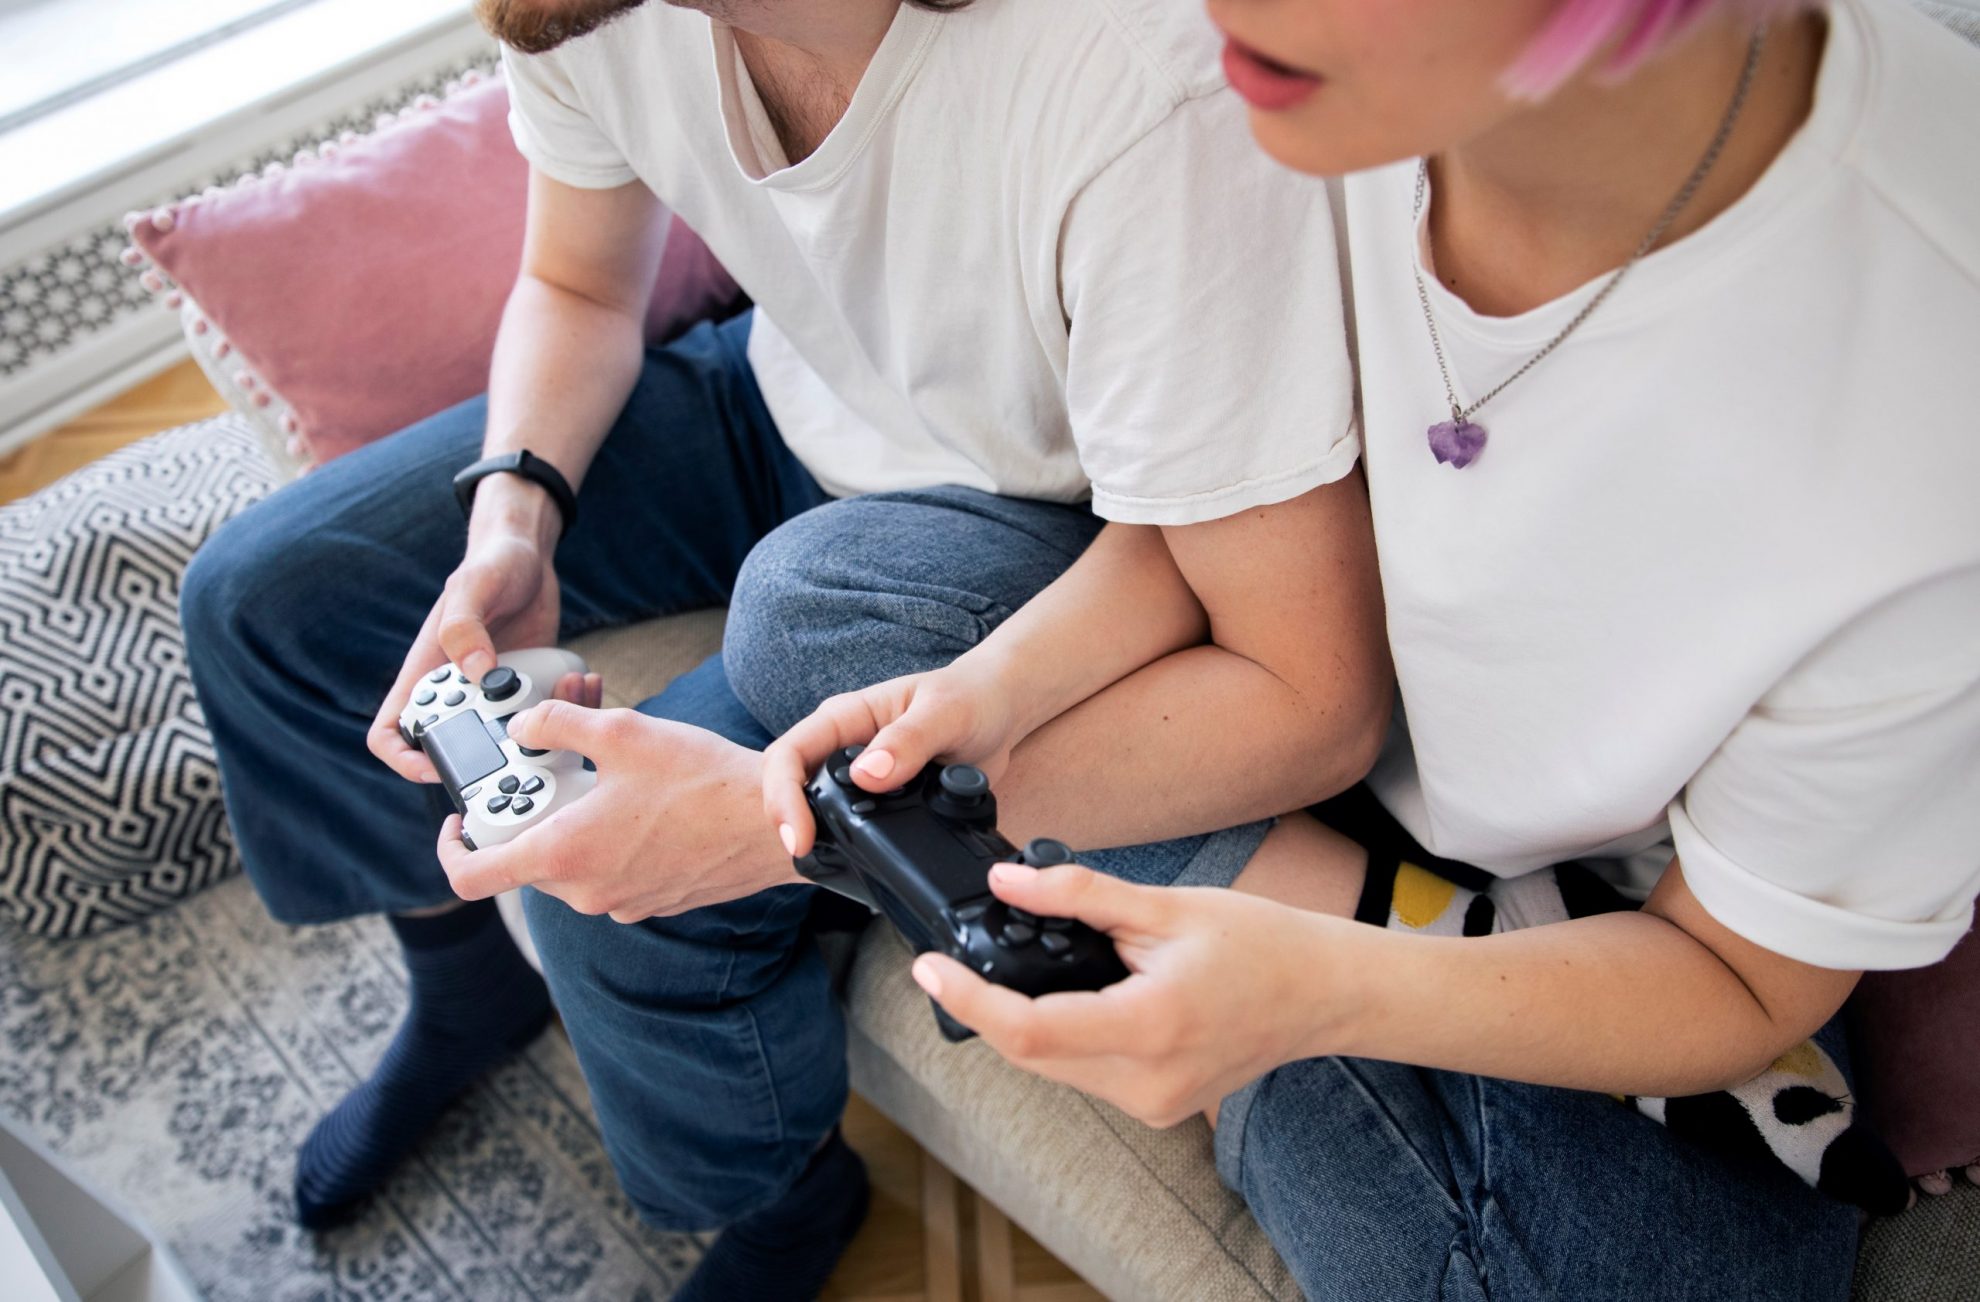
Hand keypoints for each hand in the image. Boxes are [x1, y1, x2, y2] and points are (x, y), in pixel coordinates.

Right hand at [367, 479, 595, 781]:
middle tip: (524, 739)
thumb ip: (465, 627)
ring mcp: (494, 693)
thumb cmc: (491, 563)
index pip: (391, 732)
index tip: (437, 765)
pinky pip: (543, 716)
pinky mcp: (528, 688)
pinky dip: (564, 709)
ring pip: (508, 739)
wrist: (529, 555)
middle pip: (456, 748)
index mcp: (427, 672)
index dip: (404, 758)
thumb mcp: (473, 587)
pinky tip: (581, 684)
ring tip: (564, 697)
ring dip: (538, 733)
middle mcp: (458, 690)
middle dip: (489, 756)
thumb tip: (476, 674)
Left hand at [435, 700, 802, 920]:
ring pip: (571, 859)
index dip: (452, 846)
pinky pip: (609, 869)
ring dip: (575, 816)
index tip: (461, 818)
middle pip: (526, 856)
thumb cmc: (703, 781)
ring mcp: (619, 901)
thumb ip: (556, 724)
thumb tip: (524, 727)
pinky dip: (609, 836)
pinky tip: (642, 798)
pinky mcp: (651, 900)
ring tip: (609, 769)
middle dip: (534, 806)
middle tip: (557, 762)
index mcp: (562, 854)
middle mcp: (584, 890)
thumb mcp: (622, 732)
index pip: (471, 876)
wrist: (773, 825)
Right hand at [762, 664, 1022, 855]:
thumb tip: (868, 775)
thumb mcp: (945, 713)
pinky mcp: (879, 801)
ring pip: (816, 810)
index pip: (789, 754)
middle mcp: (843, 747)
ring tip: (825, 864)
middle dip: (788, 822)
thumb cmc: (970, 697)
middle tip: (803, 855)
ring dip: (816, 837)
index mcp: (845, 717)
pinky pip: (849, 826)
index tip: (799, 836)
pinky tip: (859, 864)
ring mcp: (859, 777)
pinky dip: (848, 846)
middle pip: (791, 787)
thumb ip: (909, 740)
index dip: (783, 796)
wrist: (997, 712)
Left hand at [909, 862, 1346, 1127]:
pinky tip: (1071, 995)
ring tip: (1022, 968)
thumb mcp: (1166, 906)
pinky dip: (1062, 1036)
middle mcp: (1146, 1083)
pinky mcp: (1156, 1107)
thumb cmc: (1261, 943)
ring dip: (1024, 1022)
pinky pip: (1084, 1074)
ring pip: (1053, 1068)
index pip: (1027, 1031)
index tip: (926, 968)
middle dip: (987, 1006)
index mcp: (1149, 1027)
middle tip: (959, 958)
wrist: (1325, 993)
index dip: (966, 1000)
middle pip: (1030, 1054)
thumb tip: (1004, 882)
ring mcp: (1152, 1104)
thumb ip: (1079, 894)